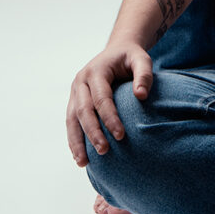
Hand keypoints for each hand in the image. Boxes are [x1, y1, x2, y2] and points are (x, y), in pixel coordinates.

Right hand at [65, 42, 152, 166]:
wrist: (117, 50)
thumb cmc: (131, 58)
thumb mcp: (142, 59)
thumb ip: (144, 75)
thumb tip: (141, 96)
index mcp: (96, 71)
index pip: (101, 98)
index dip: (110, 117)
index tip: (121, 135)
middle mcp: (80, 81)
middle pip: (83, 111)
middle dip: (93, 132)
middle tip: (104, 151)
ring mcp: (75, 92)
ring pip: (72, 119)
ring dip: (76, 141)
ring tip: (83, 162)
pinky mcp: (74, 101)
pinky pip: (70, 122)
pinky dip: (73, 139)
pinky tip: (79, 157)